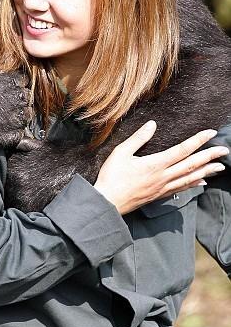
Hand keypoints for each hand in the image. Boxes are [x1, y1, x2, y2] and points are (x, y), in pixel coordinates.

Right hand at [0, 52, 31, 149]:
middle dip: (21, 101)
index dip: (19, 85)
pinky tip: (12, 134)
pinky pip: (14, 137)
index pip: (18, 81)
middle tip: (17, 105)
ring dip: (21, 118)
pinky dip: (17, 136)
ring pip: (22, 119)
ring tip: (16, 119)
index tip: (15, 89)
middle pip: (23, 99)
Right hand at [94, 121, 228, 214]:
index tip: (211, 133)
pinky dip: (193, 184)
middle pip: (192, 165)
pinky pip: (181, 188)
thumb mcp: (121, 153)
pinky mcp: (159, 195)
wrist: (107, 202)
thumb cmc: (111, 177)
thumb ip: (138, 138)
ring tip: (220, 167)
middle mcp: (163, 176)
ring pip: (190, 178)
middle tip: (224, 151)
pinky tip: (201, 182)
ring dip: (206, 171)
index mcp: (155, 164)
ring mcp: (162, 187)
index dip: (198, 140)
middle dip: (209, 156)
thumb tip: (152, 124)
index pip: (182, 150)